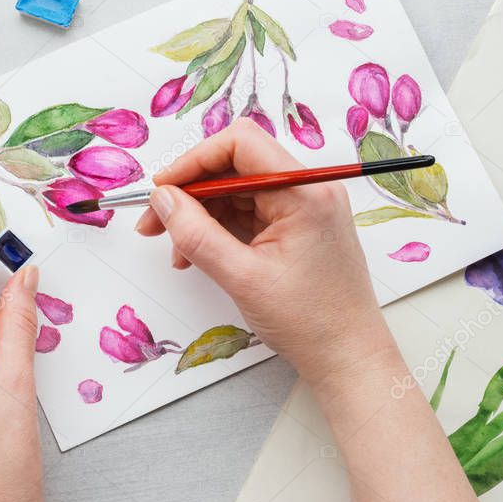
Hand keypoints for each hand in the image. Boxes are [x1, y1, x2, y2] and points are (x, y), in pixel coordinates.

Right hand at [135, 119, 392, 385]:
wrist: (348, 358)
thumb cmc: (309, 322)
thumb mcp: (241, 278)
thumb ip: (196, 234)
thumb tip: (163, 199)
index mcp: (304, 192)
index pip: (241, 144)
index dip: (194, 160)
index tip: (163, 190)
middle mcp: (308, 190)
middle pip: (235, 165)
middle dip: (191, 191)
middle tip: (154, 222)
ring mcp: (304, 208)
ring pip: (237, 190)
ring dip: (202, 214)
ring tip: (177, 251)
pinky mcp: (298, 226)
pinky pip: (250, 212)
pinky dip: (220, 228)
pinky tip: (199, 254)